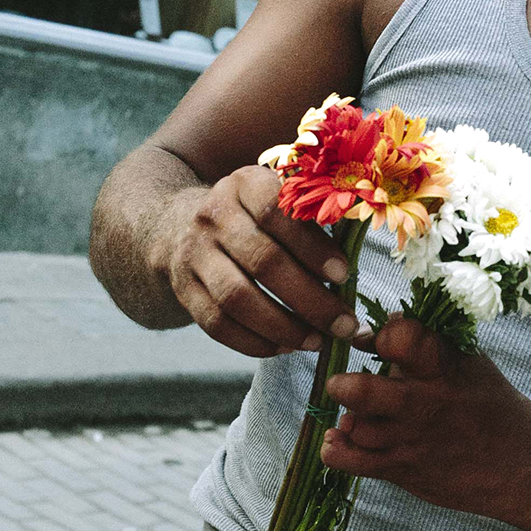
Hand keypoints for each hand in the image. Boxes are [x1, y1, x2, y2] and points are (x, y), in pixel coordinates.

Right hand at [155, 165, 358, 357]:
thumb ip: (314, 220)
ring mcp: (193, 253)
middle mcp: (213, 215)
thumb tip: (352, 265)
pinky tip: (284, 347)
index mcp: (245, 184)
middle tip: (342, 324)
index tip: (344, 275)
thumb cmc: (252, 216)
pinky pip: (216, 324)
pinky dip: (253, 342)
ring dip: (283, 327)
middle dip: (309, 299)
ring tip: (316, 342)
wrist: (178, 225)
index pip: (278, 213)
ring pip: (236, 298)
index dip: (313, 247)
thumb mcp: (277, 198)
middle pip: (262, 262)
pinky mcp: (182, 289)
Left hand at [321, 316, 530, 528]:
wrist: (522, 467)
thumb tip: (375, 327)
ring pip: (356, 426)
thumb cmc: (490, 405)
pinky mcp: (402, 470)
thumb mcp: (469, 364)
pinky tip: (339, 438)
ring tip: (356, 413)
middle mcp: (424, 404)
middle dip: (345, 384)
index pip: (399, 338)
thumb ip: (424, 344)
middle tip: (343, 382)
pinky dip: (336, 449)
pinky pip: (351, 462)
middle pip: (364, 392)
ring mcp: (411, 441)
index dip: (381, 334)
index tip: (377, 341)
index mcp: (445, 368)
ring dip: (348, 417)